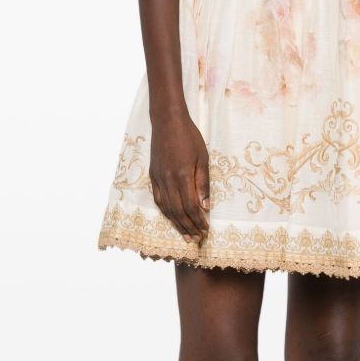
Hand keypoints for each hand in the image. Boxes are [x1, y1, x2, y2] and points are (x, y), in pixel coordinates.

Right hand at [149, 110, 210, 242]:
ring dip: (177, 224)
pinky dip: (166, 212)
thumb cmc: (189, 137)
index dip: (198, 221)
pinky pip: (158, 199)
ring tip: (186, 235)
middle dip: (188, 227)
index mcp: (183, 175)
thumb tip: (206, 206)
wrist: (167, 122)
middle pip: (178, 211)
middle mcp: (168, 180)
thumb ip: (203, 183)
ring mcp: (158, 179)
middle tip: (197, 239)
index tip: (206, 230)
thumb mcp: (203, 158)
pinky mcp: (153, 176)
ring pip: (166, 208)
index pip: (190, 206)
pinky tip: (172, 218)